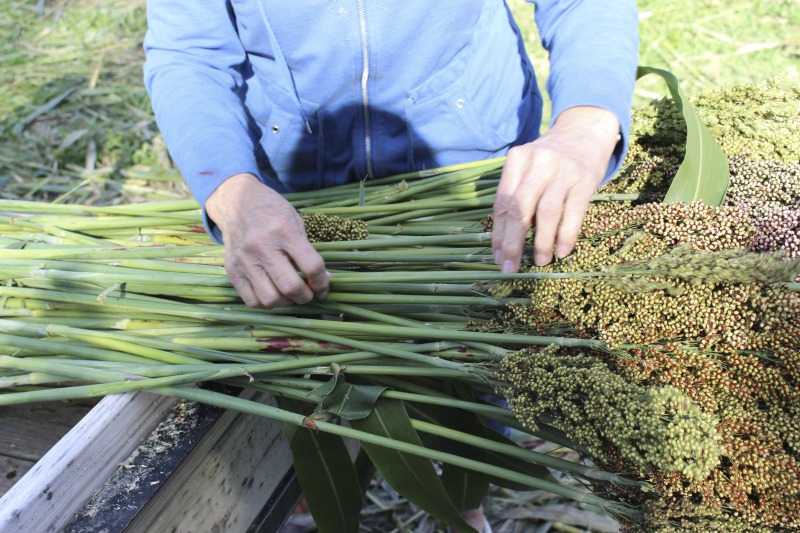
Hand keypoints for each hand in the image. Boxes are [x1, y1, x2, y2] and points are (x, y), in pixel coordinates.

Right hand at [206, 173, 328, 307]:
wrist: (236, 201)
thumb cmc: (271, 211)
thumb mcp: (295, 222)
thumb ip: (308, 251)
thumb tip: (326, 279)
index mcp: (283, 230)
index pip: (312, 266)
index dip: (323, 282)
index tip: (323, 287)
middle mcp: (262, 246)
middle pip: (291, 287)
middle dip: (306, 297)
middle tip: (309, 293)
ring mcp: (244, 260)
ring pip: (270, 299)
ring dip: (286, 303)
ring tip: (290, 294)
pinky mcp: (232, 270)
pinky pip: (251, 300)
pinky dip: (266, 303)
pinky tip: (273, 293)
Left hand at [492, 106, 620, 272]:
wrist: (584, 131)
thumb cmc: (549, 158)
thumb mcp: (527, 166)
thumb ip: (515, 193)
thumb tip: (505, 238)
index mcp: (517, 160)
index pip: (502, 203)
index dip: (498, 234)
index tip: (497, 257)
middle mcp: (537, 164)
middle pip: (519, 209)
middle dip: (512, 243)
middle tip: (510, 267)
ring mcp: (562, 171)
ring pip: (546, 213)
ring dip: (542, 242)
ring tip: (540, 262)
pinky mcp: (584, 180)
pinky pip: (573, 213)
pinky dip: (566, 235)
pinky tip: (561, 251)